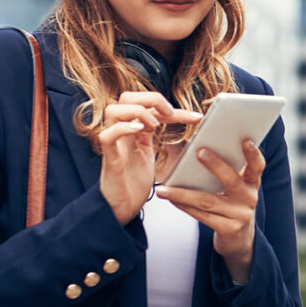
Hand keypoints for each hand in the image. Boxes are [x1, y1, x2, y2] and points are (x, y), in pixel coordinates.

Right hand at [98, 92, 201, 224]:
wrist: (121, 208)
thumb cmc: (133, 182)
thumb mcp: (148, 154)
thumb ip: (154, 137)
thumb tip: (179, 127)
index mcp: (132, 130)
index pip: (148, 106)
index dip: (173, 107)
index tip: (197, 117)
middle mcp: (120, 132)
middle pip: (126, 98)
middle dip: (150, 98)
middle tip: (169, 113)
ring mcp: (114, 144)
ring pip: (113, 110)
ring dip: (138, 112)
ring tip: (154, 124)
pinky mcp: (109, 158)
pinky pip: (108, 135)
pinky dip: (123, 128)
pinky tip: (139, 129)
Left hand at [155, 139, 264, 282]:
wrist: (239, 240)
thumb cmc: (231, 205)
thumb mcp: (236, 188)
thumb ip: (227, 172)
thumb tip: (200, 148)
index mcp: (252, 183)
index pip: (257, 166)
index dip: (253, 154)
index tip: (245, 140)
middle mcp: (249, 198)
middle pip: (232, 180)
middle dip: (215, 165)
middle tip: (199, 151)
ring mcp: (240, 215)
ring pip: (208, 201)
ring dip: (183, 193)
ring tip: (164, 189)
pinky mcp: (228, 229)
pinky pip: (202, 216)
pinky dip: (184, 206)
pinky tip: (171, 199)